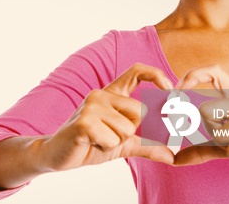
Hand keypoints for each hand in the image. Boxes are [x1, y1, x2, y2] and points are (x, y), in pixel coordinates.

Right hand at [40, 63, 174, 171]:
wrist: (57, 154)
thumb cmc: (89, 145)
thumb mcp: (122, 143)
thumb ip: (146, 145)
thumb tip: (172, 156)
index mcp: (111, 93)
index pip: (138, 71)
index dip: (158, 76)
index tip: (170, 92)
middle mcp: (101, 94)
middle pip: (141, 112)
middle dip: (132, 132)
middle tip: (109, 136)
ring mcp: (91, 106)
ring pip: (128, 129)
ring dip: (116, 143)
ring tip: (98, 140)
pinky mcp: (84, 122)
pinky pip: (113, 140)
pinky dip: (105, 147)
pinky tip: (91, 144)